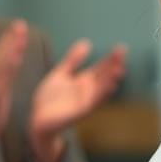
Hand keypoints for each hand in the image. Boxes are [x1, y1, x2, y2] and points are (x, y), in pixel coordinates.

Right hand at [0, 21, 27, 157]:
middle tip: (20, 23)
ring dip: (9, 46)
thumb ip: (2, 80)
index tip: (18, 27)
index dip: (8, 41)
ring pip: (1, 61)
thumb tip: (11, 67)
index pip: (0, 56)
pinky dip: (8, 65)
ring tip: (18, 32)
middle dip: (10, 38)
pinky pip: (1, 77)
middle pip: (0, 54)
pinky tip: (15, 55)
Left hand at [29, 40, 126, 161]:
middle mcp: (88, 90)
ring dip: (111, 78)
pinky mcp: (81, 111)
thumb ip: (73, 60)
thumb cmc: (49, 99)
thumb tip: (86, 42)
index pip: (101, 67)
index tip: (121, 47)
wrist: (37, 119)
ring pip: (102, 88)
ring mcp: (86, 100)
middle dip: (114, 64)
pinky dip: (102, 93)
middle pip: (105, 75)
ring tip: (120, 67)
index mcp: (84, 81)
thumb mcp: (61, 73)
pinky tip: (110, 85)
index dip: (111, 58)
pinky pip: (94, 101)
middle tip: (123, 51)